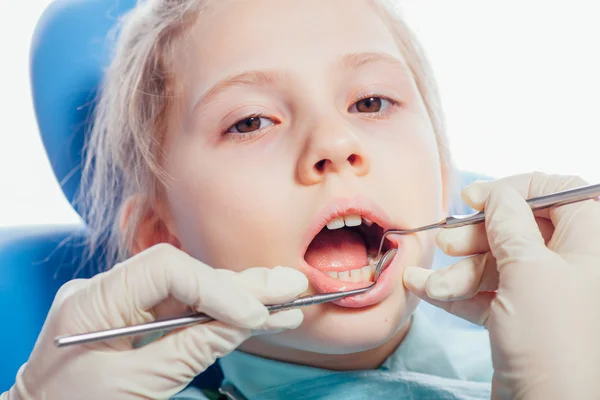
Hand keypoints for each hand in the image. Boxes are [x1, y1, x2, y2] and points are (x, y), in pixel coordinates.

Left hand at [2, 243, 307, 399]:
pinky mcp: (134, 318)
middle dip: (240, 285)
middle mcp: (106, 291)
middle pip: (185, 274)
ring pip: (191, 290)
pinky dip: (221, 312)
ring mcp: (120, 303)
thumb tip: (244, 323)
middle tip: (291, 288)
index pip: (166, 269)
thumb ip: (191, 349)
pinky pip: (184, 309)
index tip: (254, 315)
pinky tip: (257, 311)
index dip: (216, 287)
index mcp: (92, 302)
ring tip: (287, 296)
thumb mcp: (136, 388)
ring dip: (240, 295)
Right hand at [403, 172, 599, 399]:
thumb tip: (493, 194)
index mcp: (590, 243)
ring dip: (458, 270)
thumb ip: (508, 222)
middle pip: (519, 227)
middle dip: (476, 235)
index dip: (515, 190)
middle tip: (447, 243)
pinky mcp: (520, 319)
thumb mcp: (528, 269)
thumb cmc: (553, 341)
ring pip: (497, 262)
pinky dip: (455, 291)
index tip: (475, 198)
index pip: (558, 192)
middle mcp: (572, 264)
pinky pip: (486, 291)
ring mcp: (545, 293)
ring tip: (432, 284)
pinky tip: (424, 289)